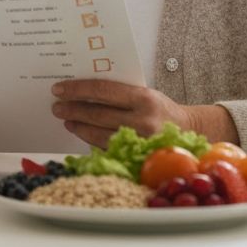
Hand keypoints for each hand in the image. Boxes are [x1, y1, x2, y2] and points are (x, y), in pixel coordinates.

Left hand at [50, 79, 195, 147]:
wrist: (189, 130)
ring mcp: (141, 143)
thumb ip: (119, 91)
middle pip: (97, 114)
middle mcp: (143, 121)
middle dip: (73, 109)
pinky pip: (108, 148)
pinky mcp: (139, 158)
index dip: (77, 89)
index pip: (102, 91)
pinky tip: (81, 132)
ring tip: (66, 119)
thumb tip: (82, 89)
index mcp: (144, 98)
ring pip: (100, 135)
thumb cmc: (160, 108)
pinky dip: (91, 140)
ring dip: (79, 127)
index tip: (59, 88)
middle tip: (56, 106)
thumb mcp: (144, 92)